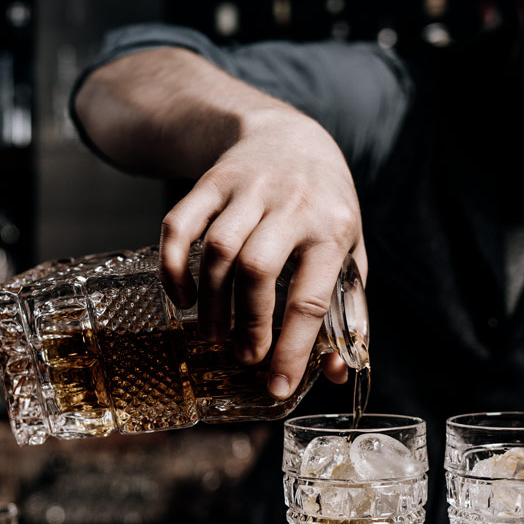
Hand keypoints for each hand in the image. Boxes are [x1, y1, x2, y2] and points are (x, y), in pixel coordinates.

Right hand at [159, 107, 366, 398]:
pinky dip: (173, 267)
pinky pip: (179, 225)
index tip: (277, 386)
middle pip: (257, 269)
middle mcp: (291, 204)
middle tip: (244, 356)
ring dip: (211, 302)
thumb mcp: (350, 249)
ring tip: (214, 335)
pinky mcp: (211, 181)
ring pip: (217, 250)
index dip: (292, 349)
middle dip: (247, 322)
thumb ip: (347, 307)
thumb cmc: (325, 206)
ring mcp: (247, 188)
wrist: (291, 136)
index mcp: (333, 227)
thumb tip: (335, 372)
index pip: (309, 297)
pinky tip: (182, 299)